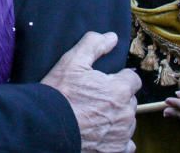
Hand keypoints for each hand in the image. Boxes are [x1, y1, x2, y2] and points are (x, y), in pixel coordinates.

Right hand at [40, 32, 140, 152]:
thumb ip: (93, 45)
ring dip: (117, 118)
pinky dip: (117, 139)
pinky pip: (125, 144)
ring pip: (127, 122)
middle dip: (117, 98)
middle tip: (95, 99)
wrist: (46, 127)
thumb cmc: (59, 94)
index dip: (119, 78)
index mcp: (119, 89)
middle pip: (130, 101)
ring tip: (94, 117)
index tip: (104, 82)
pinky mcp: (116, 150)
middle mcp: (126, 113)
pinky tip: (101, 134)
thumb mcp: (72, 62)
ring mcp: (122, 134)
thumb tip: (112, 37)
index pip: (132, 79)